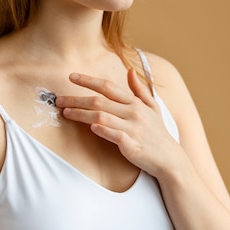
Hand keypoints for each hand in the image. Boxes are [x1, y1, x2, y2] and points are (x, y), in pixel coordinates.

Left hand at [55, 69, 180, 176]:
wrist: (170, 159)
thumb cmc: (158, 133)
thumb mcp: (153, 108)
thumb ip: (139, 89)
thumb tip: (130, 70)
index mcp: (135, 103)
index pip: (108, 87)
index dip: (89, 80)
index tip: (71, 77)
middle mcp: (133, 113)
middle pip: (100, 101)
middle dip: (77, 99)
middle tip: (59, 99)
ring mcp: (133, 129)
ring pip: (102, 116)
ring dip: (81, 114)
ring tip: (66, 113)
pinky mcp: (132, 146)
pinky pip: (115, 135)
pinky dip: (102, 130)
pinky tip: (91, 127)